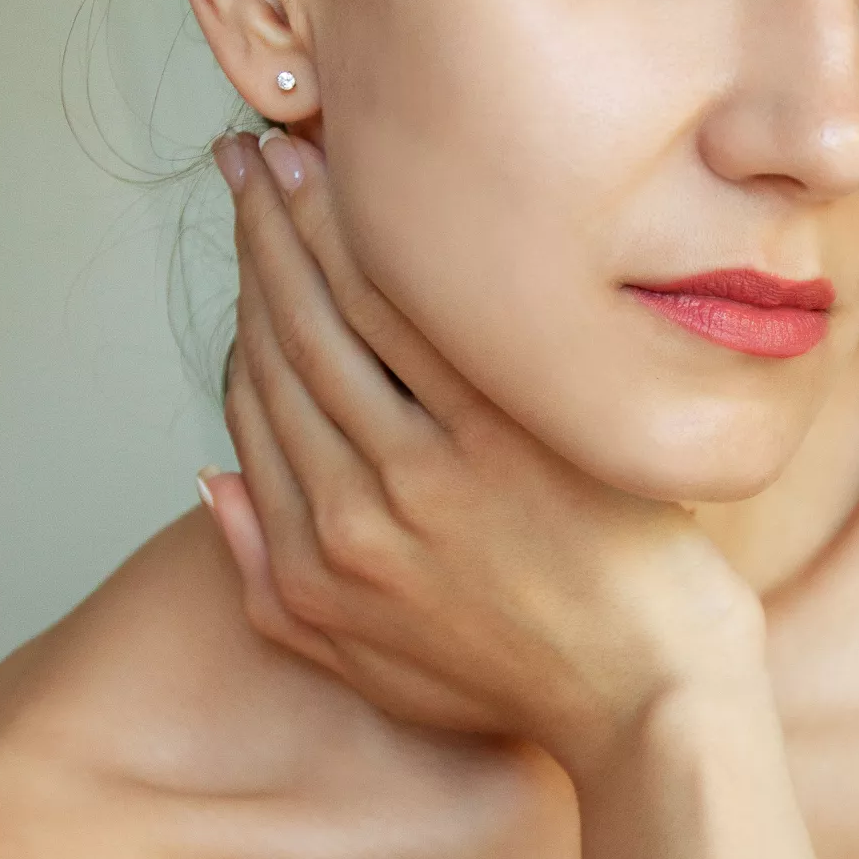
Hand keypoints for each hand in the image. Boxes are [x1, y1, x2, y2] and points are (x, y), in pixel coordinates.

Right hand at [205, 131, 764, 780]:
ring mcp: (428, 476)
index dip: (243, 318)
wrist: (648, 704)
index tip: (251, 256)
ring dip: (299, 229)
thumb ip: (272, 583)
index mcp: (318, 565)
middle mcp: (356, 515)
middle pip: (283, 350)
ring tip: (286, 154)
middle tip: (245, 163)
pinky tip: (366, 191)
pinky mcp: (505, 442)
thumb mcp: (370, 667)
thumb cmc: (525, 685)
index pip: (254, 410)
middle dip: (255, 245)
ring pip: (333, 324)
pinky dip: (383, 254)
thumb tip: (211, 483)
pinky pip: (421, 325)